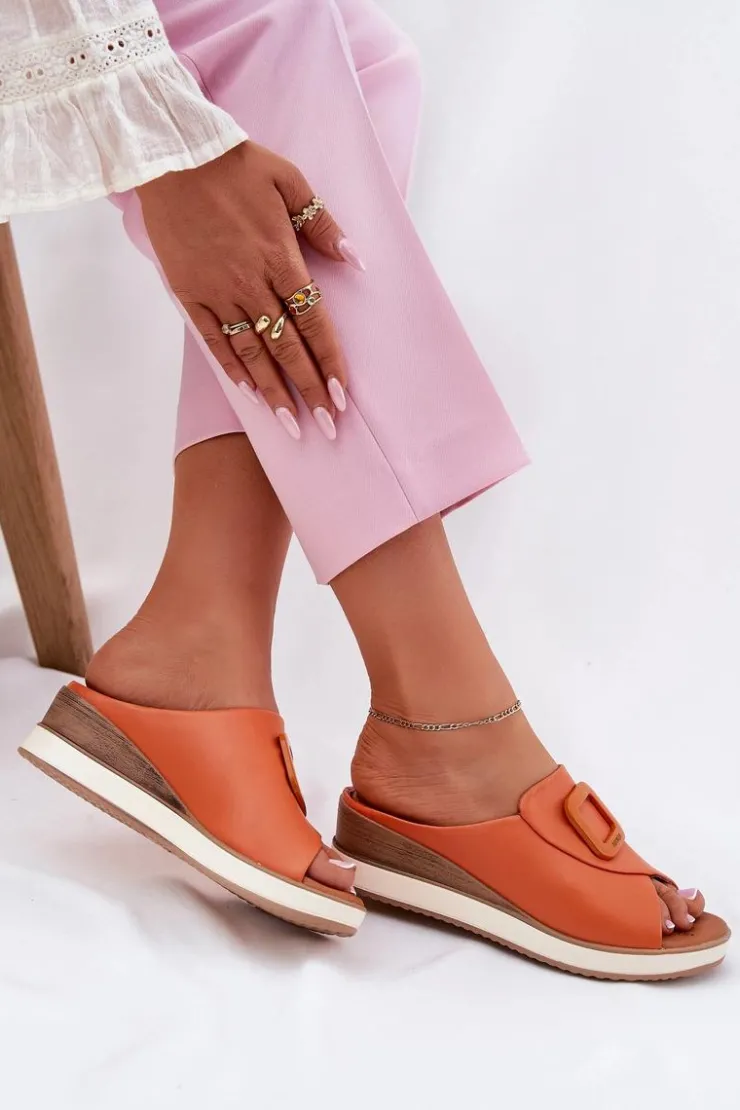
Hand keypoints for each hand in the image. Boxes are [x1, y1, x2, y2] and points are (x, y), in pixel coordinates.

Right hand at [136, 141, 363, 439]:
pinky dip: (233, 368)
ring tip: (291, 423)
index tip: (342, 394)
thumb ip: (323, 224)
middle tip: (327, 426)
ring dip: (274, 391)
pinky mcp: (189, 294)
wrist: (171, 155)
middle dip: (309, 389)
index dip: (329, 361)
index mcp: (281, 258)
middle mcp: (251, 283)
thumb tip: (356, 258)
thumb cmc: (235, 164)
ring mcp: (218, 292)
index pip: (313, 322)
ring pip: (252, 352)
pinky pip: (214, 340)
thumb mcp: (290, 180)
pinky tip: (249, 393)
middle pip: (287, 347)